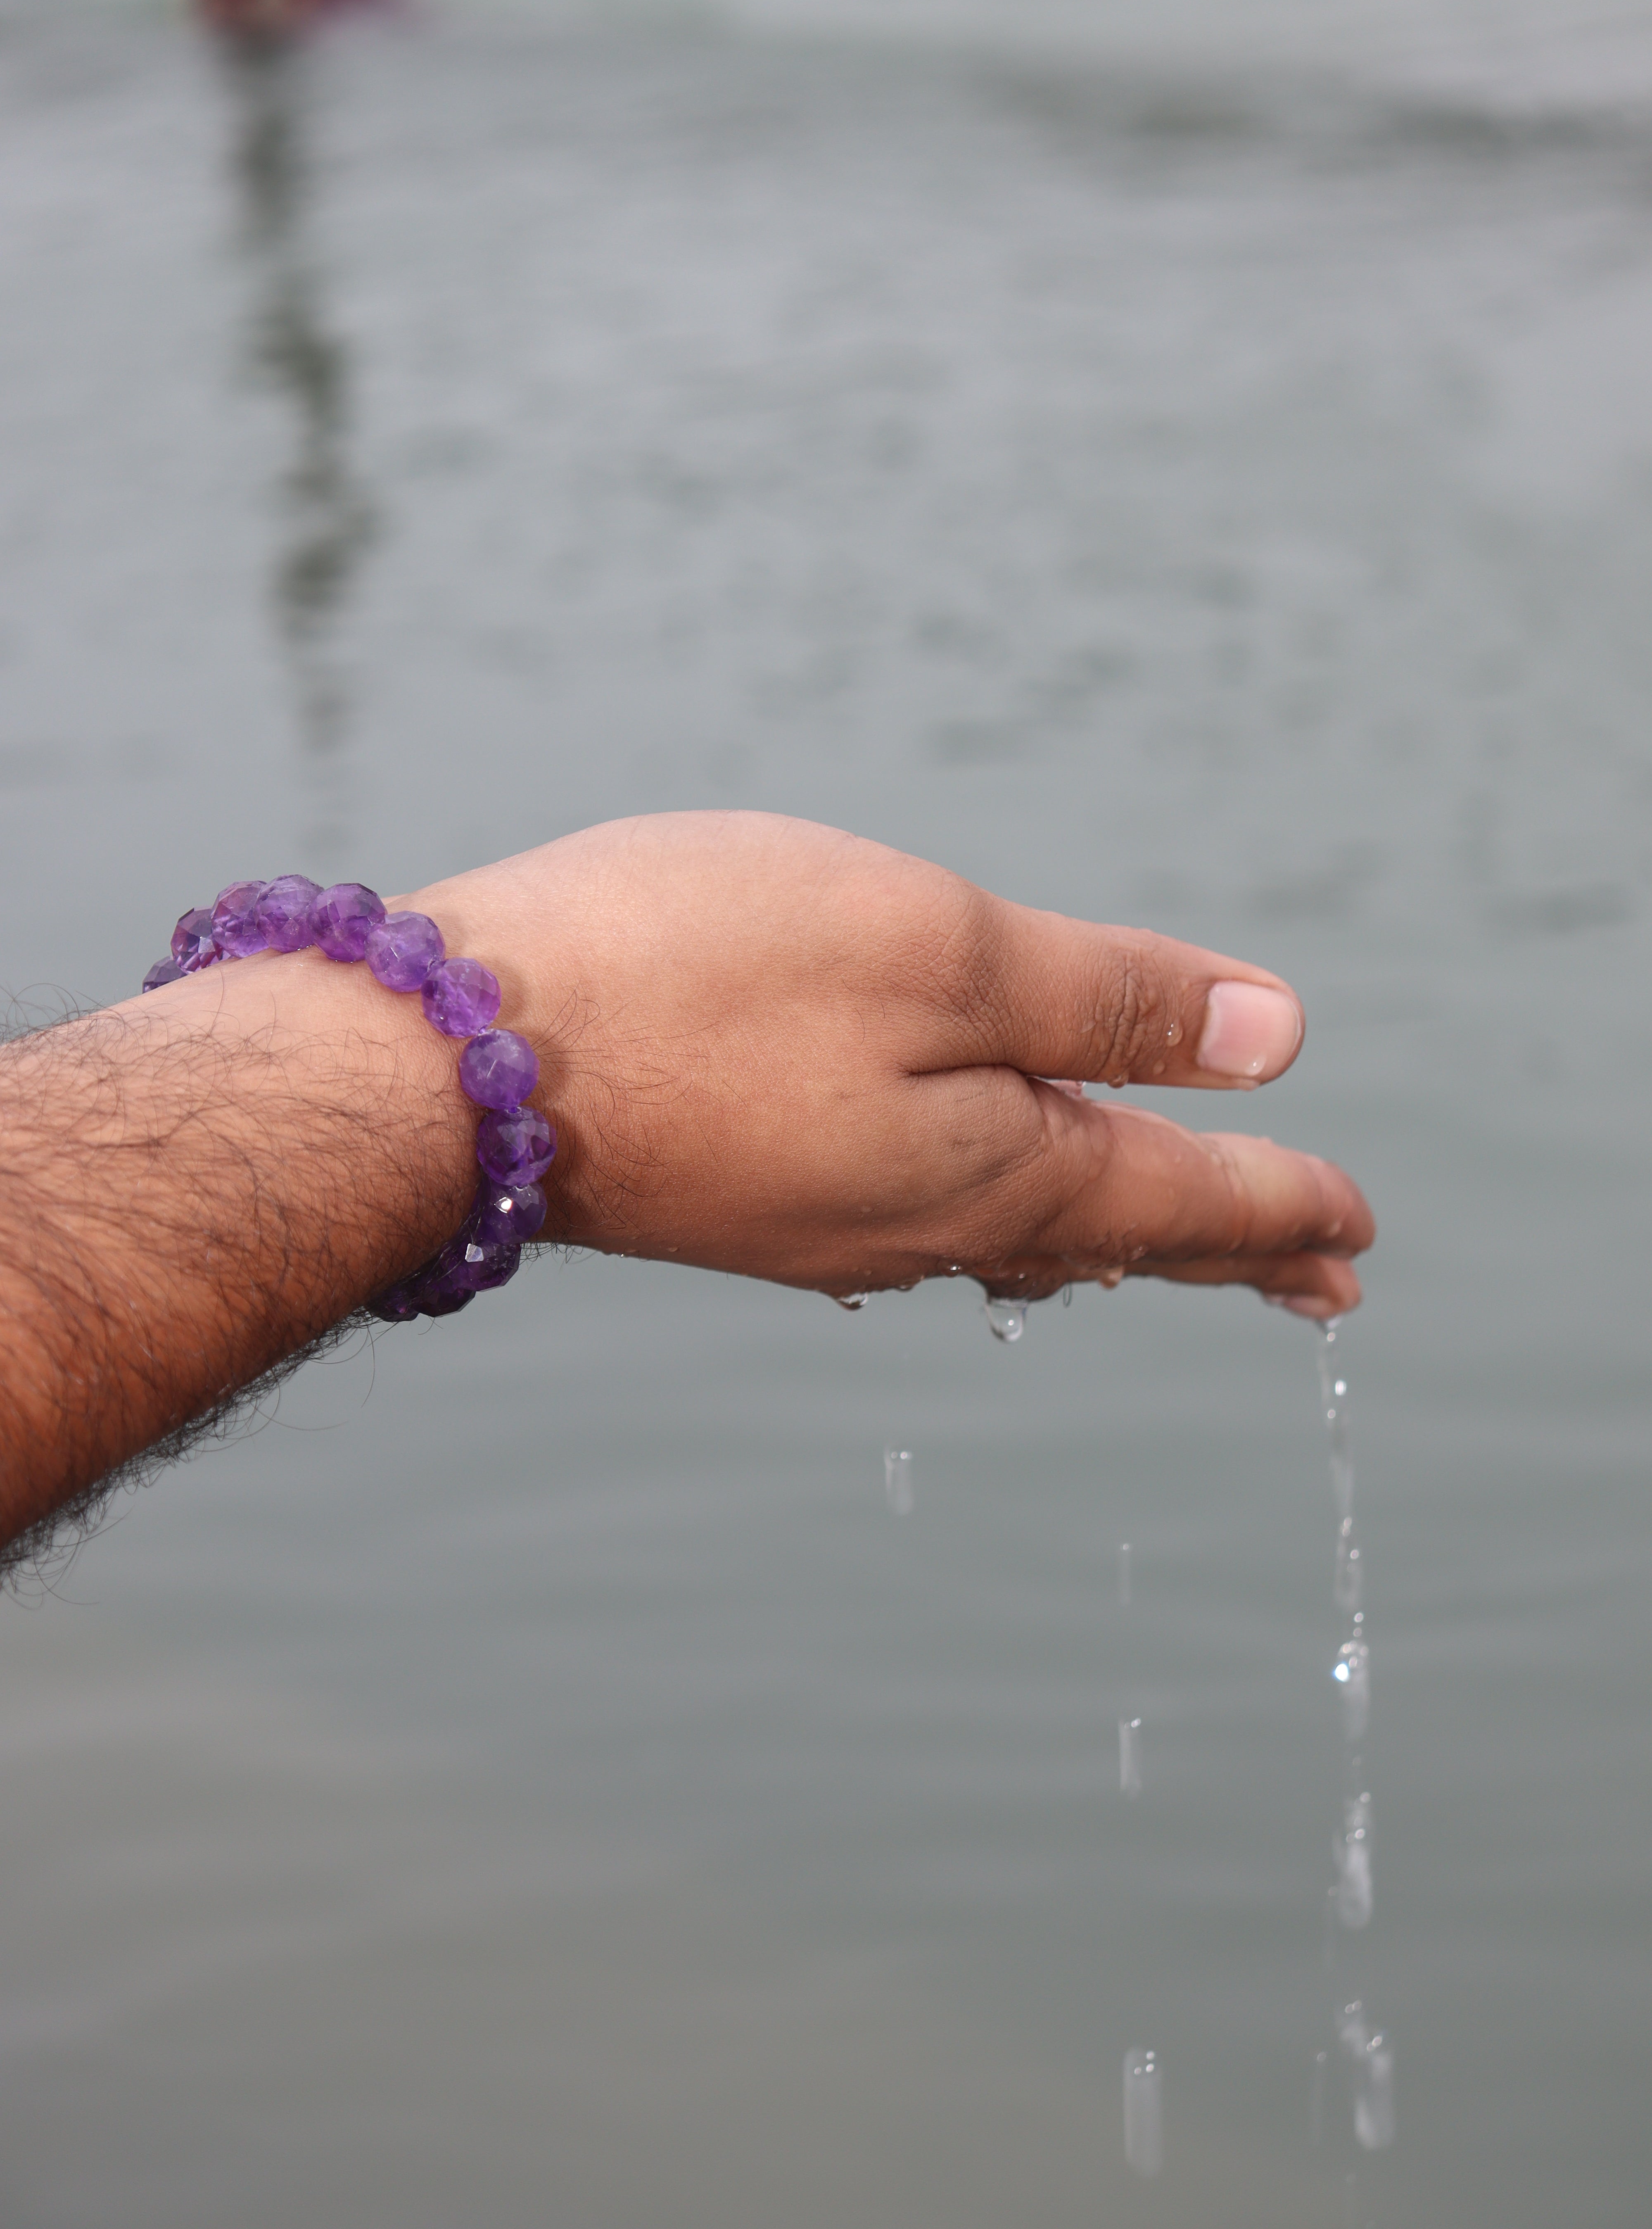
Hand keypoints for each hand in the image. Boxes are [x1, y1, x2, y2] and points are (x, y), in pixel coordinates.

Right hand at [411, 812, 1370, 1317]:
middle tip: (1312, 1280)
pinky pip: (917, 1222)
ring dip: (1112, 1231)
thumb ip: (1104, 996)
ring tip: (1165, 1239)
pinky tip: (972, 1210)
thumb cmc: (694, 973)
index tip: (1359, 1237)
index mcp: (996, 1164)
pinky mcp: (741, 1195)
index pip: (1185, 1200)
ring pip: (1012, 1231)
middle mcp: (921, 1221)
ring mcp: (822, 1219)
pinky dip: (995, 1215)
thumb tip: (1272, 1037)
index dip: (1286, 1206)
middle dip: (1220, 1244)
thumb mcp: (937, 949)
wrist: (442, 1063)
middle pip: (1110, 1232)